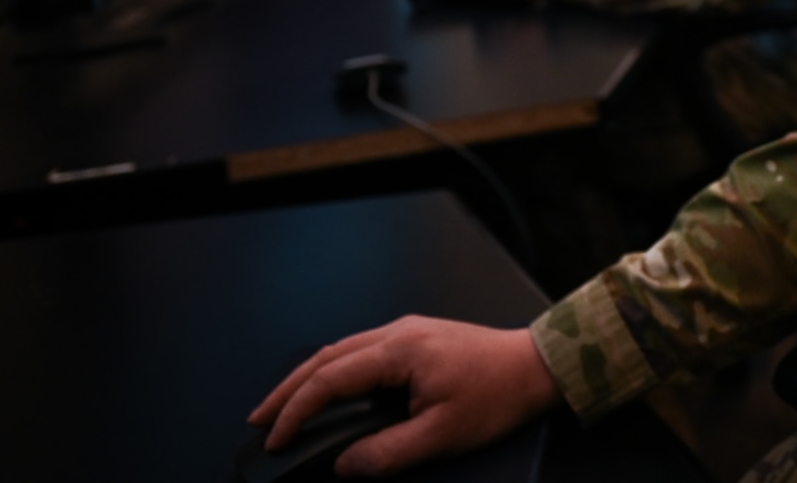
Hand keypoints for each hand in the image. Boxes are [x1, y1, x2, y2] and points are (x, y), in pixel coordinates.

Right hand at [249, 317, 559, 476]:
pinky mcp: (416, 338)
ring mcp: (406, 331)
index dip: (296, 410)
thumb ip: (389, 453)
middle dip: (287, 390)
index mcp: (400, 350)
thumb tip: (346, 465)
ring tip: (282, 408)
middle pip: (326, 357)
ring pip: (341, 350)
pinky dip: (333, 371)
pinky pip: (360, 350)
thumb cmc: (498, 395)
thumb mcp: (444, 435)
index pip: (330, 379)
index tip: (275, 439)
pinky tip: (327, 390)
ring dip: (308, 378)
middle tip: (258, 421)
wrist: (537, 365)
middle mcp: (397, 333)